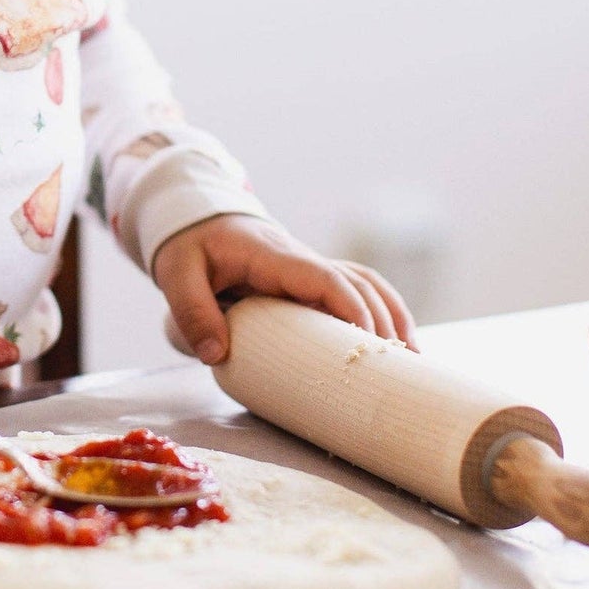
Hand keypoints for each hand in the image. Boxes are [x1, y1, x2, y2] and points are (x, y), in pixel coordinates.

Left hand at [152, 213, 417, 365]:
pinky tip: (396, 345)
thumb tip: (218, 356)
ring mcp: (309, 267)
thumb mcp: (177, 274)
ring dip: (392, 316)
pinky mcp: (311, 279)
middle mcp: (300, 259)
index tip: (366, 341)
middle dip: (382, 323)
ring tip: (412, 362)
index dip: (349, 307)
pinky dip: (383, 311)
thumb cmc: (188, 246)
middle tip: (399, 370)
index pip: (323, 276)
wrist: (193, 219)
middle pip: (357, 283)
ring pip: (366, 283)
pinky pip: (357, 289)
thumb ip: (191, 311)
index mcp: (272, 256)